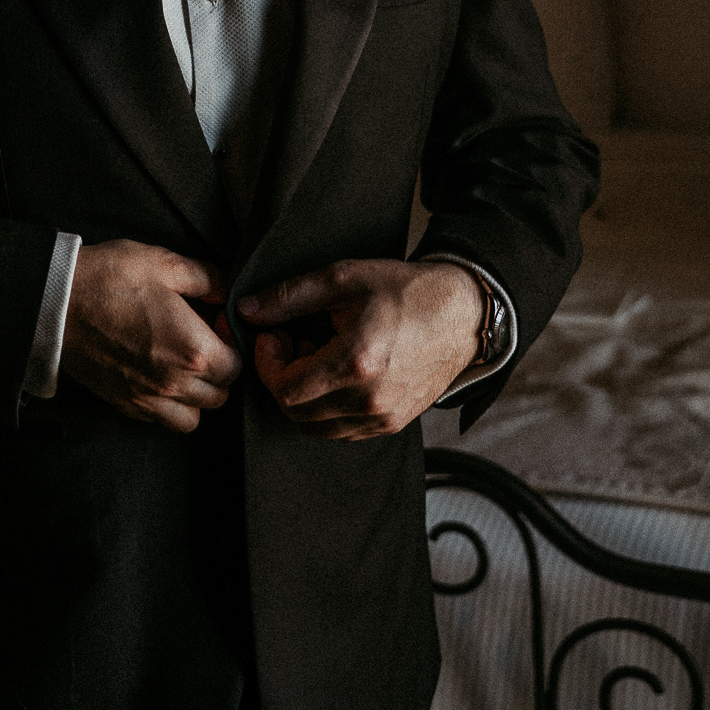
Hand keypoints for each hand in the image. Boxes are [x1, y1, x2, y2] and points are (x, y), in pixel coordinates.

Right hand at [61, 239, 239, 432]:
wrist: (54, 304)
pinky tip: (159, 377)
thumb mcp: (163, 263)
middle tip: (202, 342)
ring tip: (182, 366)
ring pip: (194, 417)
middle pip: (219, 394)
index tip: (216, 326)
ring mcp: (148, 398)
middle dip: (218, 371)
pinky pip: (161, 421)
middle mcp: (174, 383)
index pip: (237, 365)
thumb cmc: (107, 280)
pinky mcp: (125, 404)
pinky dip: (168, 406)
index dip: (231, 343)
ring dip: (196, 396)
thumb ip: (208, 279)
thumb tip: (228, 294)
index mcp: (192, 348)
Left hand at [237, 258, 481, 439]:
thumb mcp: (343, 278)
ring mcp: (383, 418)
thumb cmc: (406, 291)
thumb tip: (247, 311)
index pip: (285, 389)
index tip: (273, 335)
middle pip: (295, 413)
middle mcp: (369, 400)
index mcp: (356, 363)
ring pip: (315, 427)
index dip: (267, 364)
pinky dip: (326, 408)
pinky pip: (341, 431)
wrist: (462, 314)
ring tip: (316, 356)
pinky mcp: (392, 424)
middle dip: (281, 377)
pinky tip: (336, 373)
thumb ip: (290, 297)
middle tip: (292, 342)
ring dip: (303, 396)